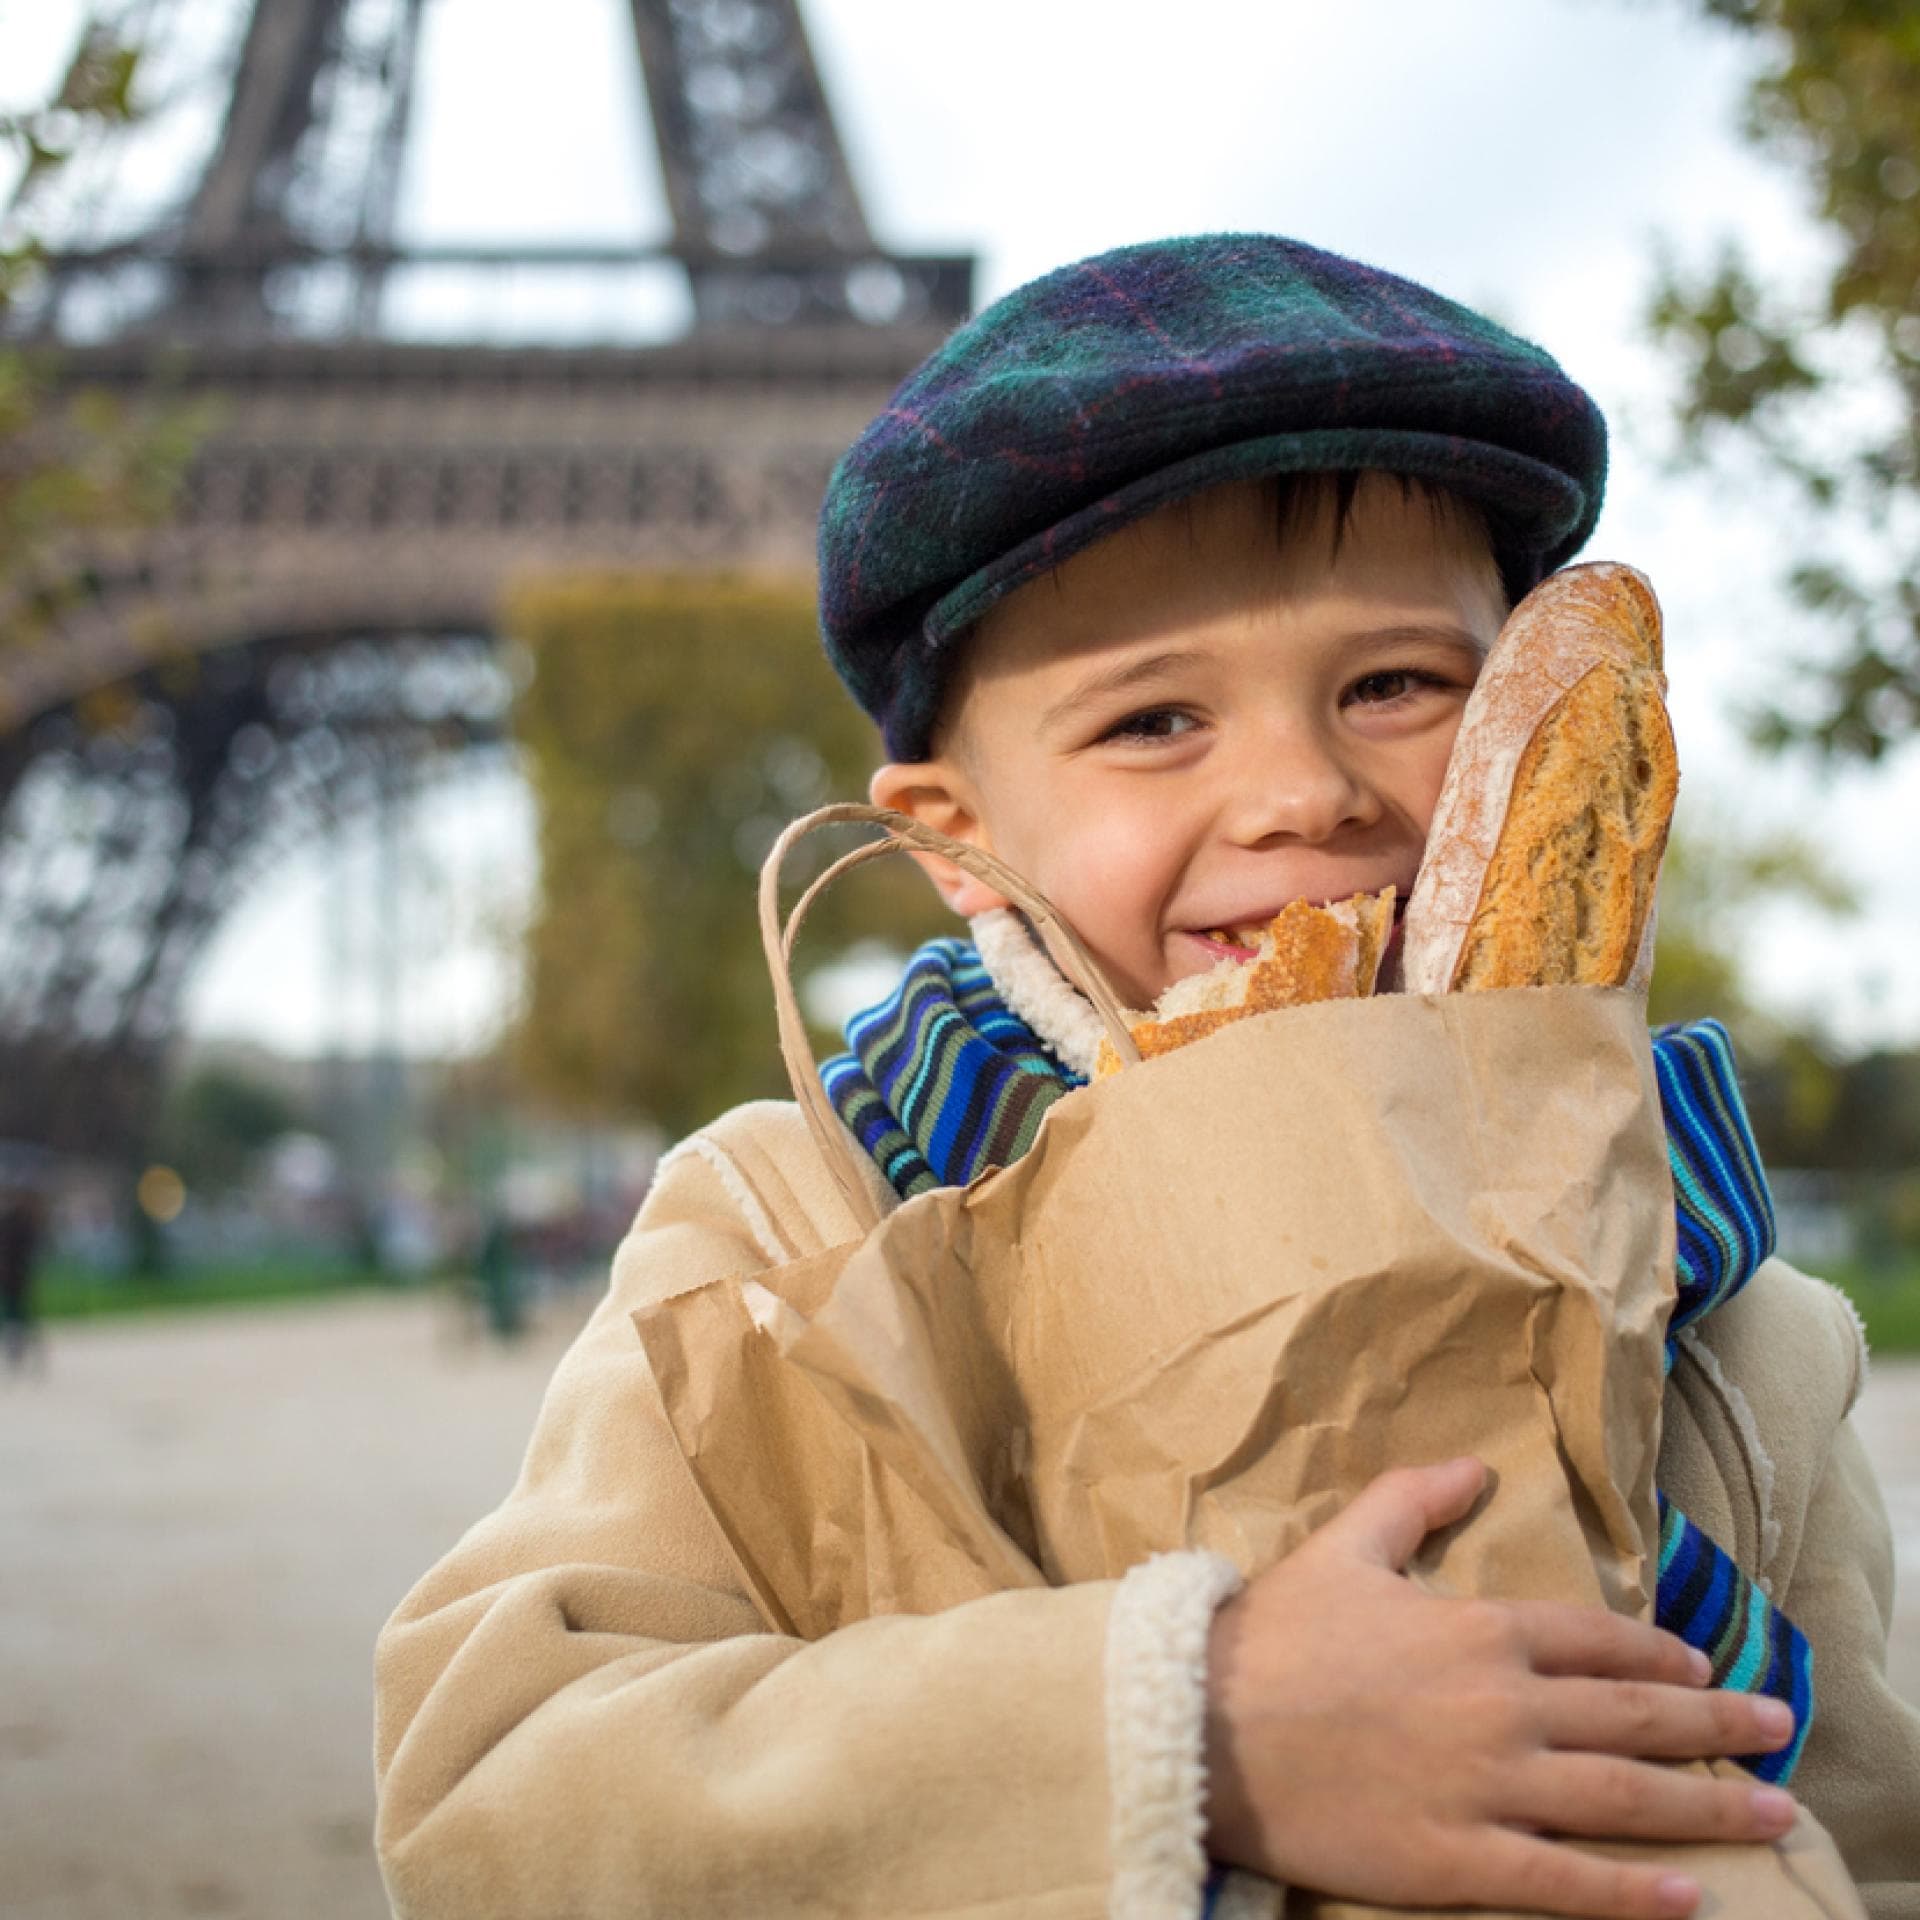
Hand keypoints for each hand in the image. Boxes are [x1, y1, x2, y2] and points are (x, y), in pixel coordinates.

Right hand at [1202, 1457, 1798, 1918]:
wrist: (1205, 1726)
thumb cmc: (1273, 1635)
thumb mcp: (1345, 1546)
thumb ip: (1415, 1500)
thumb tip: (1477, 1467)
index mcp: (1477, 1630)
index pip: (1594, 1640)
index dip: (1657, 1653)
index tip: (1701, 1664)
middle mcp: (1502, 1707)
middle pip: (1633, 1716)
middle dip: (1717, 1723)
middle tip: (1779, 1727)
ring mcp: (1487, 1787)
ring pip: (1623, 1798)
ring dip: (1710, 1806)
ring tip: (1776, 1813)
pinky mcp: (1460, 1860)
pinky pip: (1566, 1883)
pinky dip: (1636, 1894)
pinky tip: (1692, 1897)